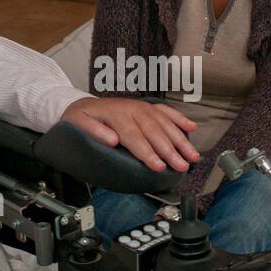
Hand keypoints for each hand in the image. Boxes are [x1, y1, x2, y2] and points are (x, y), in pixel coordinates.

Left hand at [59, 97, 200, 172]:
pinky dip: (181, 119)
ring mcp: (143, 107)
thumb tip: (111, 139)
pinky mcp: (148, 107)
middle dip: (170, 151)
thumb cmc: (81, 117)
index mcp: (117, 115)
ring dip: (181, 140)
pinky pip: (168, 112)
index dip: (147, 153)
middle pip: (155, 132)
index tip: (158, 166)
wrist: (83, 104)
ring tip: (193, 156)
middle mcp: (133, 109)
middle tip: (182, 166)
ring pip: (166, 124)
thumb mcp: (78, 123)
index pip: (134, 137)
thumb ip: (93, 131)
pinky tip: (192, 128)